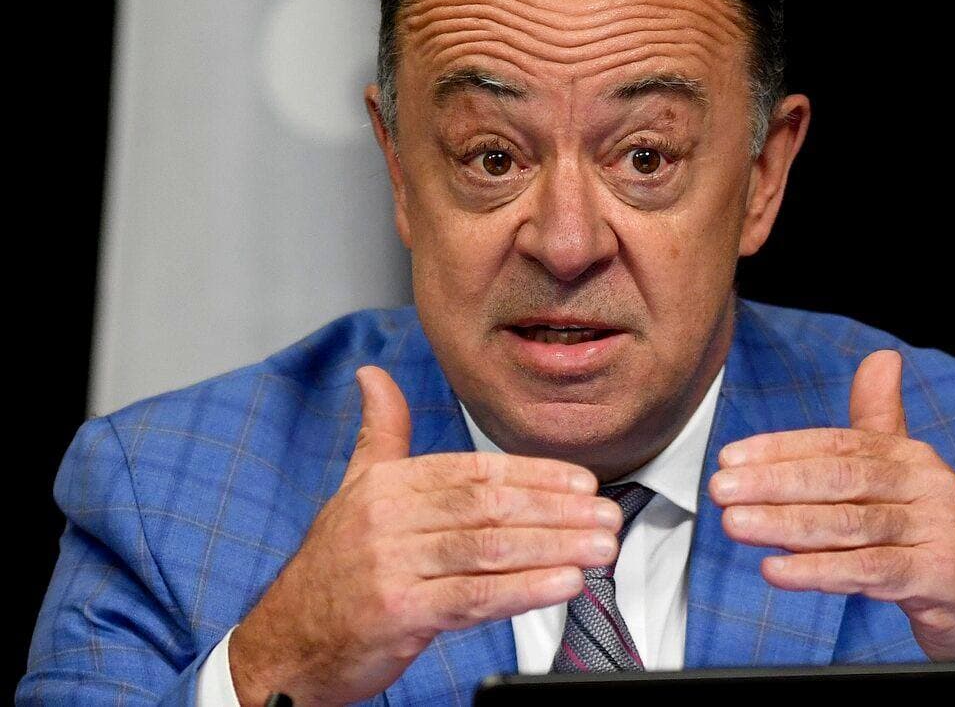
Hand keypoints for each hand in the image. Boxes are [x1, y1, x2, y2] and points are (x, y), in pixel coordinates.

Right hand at [228, 366, 621, 705]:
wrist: (285, 641)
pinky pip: (473, 597)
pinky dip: (524, 590)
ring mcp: (392, 565)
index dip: (535, 475)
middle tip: (607, 516)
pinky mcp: (398, 613)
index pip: (475, 471)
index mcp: (389, 484)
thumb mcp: (355, 489)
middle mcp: (389, 518)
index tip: (582, 483)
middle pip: (489, 506)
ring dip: (554, 548)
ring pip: (489, 549)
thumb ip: (381, 432)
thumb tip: (372, 375)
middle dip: (557, 511)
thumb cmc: (334, 566)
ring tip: (600, 548)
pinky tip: (564, 585)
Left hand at [708, 349, 954, 660]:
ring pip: (850, 524)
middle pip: (840, 479)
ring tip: (735, 524)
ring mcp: (937, 530)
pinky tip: (776, 569)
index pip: (837, 445)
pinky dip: (819, 571)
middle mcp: (927, 485)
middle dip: (774, 483)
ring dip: (785, 524)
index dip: (781, 449)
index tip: (729, 457)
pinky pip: (871, 572)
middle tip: (721, 488)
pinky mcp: (940, 576)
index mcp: (911, 457)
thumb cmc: (938, 536)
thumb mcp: (910, 477)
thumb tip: (880, 358)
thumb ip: (883, 421)